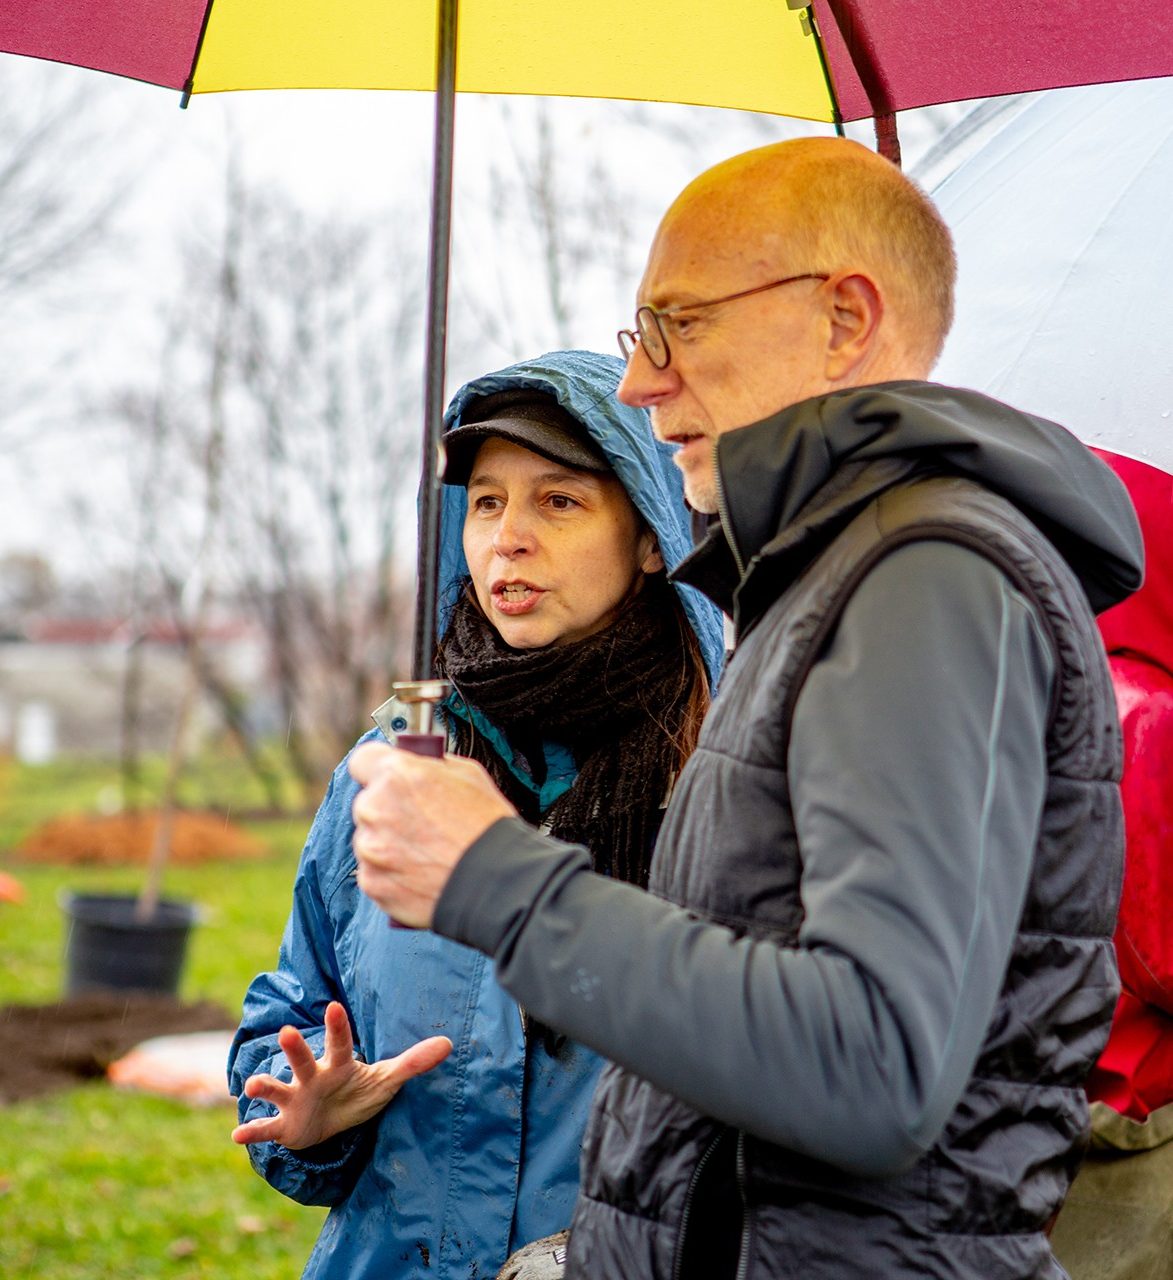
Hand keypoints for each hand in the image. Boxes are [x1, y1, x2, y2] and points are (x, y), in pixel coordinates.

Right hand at [231, 1000, 451, 1149]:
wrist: (330, 1123)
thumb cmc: (358, 1093)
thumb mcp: (387, 1080)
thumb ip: (414, 1063)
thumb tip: (449, 1044)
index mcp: (339, 1065)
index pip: (341, 1043)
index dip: (337, 1027)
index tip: (334, 1006)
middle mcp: (313, 1077)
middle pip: (304, 1061)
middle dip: (296, 1049)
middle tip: (287, 1031)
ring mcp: (295, 1099)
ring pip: (278, 1089)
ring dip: (266, 1085)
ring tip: (255, 1083)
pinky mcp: (284, 1125)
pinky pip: (267, 1127)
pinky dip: (254, 1130)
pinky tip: (239, 1135)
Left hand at [349, 741, 516, 928]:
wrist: (497, 883)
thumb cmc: (487, 827)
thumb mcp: (468, 775)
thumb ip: (431, 766)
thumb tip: (417, 765)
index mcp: (397, 775)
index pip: (363, 760)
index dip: (377, 768)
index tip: (388, 778)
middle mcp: (375, 808)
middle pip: (368, 802)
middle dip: (388, 809)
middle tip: (420, 822)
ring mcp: (370, 848)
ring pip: (370, 839)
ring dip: (388, 843)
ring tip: (425, 853)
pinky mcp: (372, 882)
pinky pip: (373, 872)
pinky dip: (391, 874)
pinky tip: (420, 874)